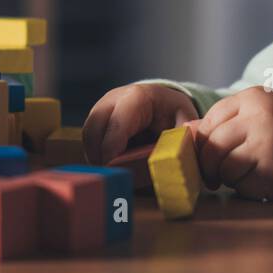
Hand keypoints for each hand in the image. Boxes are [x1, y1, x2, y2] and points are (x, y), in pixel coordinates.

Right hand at [83, 83, 198, 164]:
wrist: (164, 102)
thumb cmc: (173, 113)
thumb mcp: (184, 120)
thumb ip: (182, 135)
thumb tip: (178, 149)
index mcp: (138, 97)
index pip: (117, 122)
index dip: (112, 146)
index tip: (113, 168)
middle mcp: (114, 98)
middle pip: (95, 126)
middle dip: (99, 153)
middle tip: (110, 175)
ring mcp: (102, 107)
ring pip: (88, 133)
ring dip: (95, 155)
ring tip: (111, 173)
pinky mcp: (96, 118)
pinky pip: (89, 138)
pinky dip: (96, 153)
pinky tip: (110, 165)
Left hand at [190, 87, 272, 199]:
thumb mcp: (256, 110)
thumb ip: (221, 119)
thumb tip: (184, 134)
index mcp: (254, 99)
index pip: (209, 122)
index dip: (202, 141)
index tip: (204, 151)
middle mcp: (261, 121)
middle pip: (212, 148)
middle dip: (208, 164)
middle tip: (212, 173)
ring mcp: (269, 149)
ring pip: (225, 170)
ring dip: (228, 176)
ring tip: (245, 169)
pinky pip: (243, 186)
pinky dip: (245, 187)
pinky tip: (260, 177)